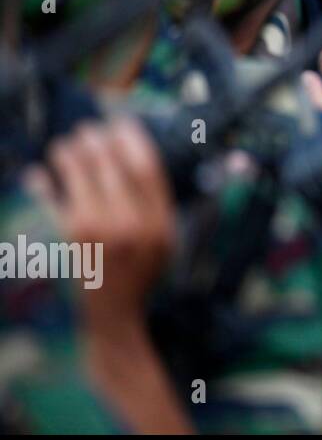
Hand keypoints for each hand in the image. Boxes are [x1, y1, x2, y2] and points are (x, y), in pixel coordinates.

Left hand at [24, 117, 176, 327]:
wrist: (115, 316)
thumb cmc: (140, 272)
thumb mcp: (164, 239)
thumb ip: (156, 204)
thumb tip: (131, 154)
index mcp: (161, 223)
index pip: (146, 168)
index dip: (132, 139)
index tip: (120, 123)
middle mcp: (132, 225)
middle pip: (112, 166)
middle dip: (96, 141)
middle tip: (86, 131)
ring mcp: (100, 231)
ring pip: (81, 176)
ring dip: (68, 155)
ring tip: (63, 147)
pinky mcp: (70, 240)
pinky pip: (53, 201)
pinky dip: (43, 183)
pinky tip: (38, 174)